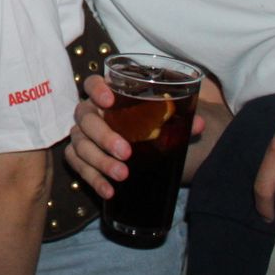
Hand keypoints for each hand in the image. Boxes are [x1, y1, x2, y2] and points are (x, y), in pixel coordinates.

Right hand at [65, 74, 208, 199]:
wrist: (142, 146)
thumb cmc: (150, 126)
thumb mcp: (165, 121)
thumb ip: (180, 120)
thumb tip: (198, 124)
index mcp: (107, 96)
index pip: (92, 83)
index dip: (97, 89)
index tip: (109, 101)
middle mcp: (90, 112)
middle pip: (85, 117)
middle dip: (103, 136)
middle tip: (126, 153)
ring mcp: (82, 135)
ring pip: (79, 144)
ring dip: (100, 161)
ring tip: (122, 175)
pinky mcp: (78, 156)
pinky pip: (77, 165)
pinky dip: (92, 178)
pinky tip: (109, 191)